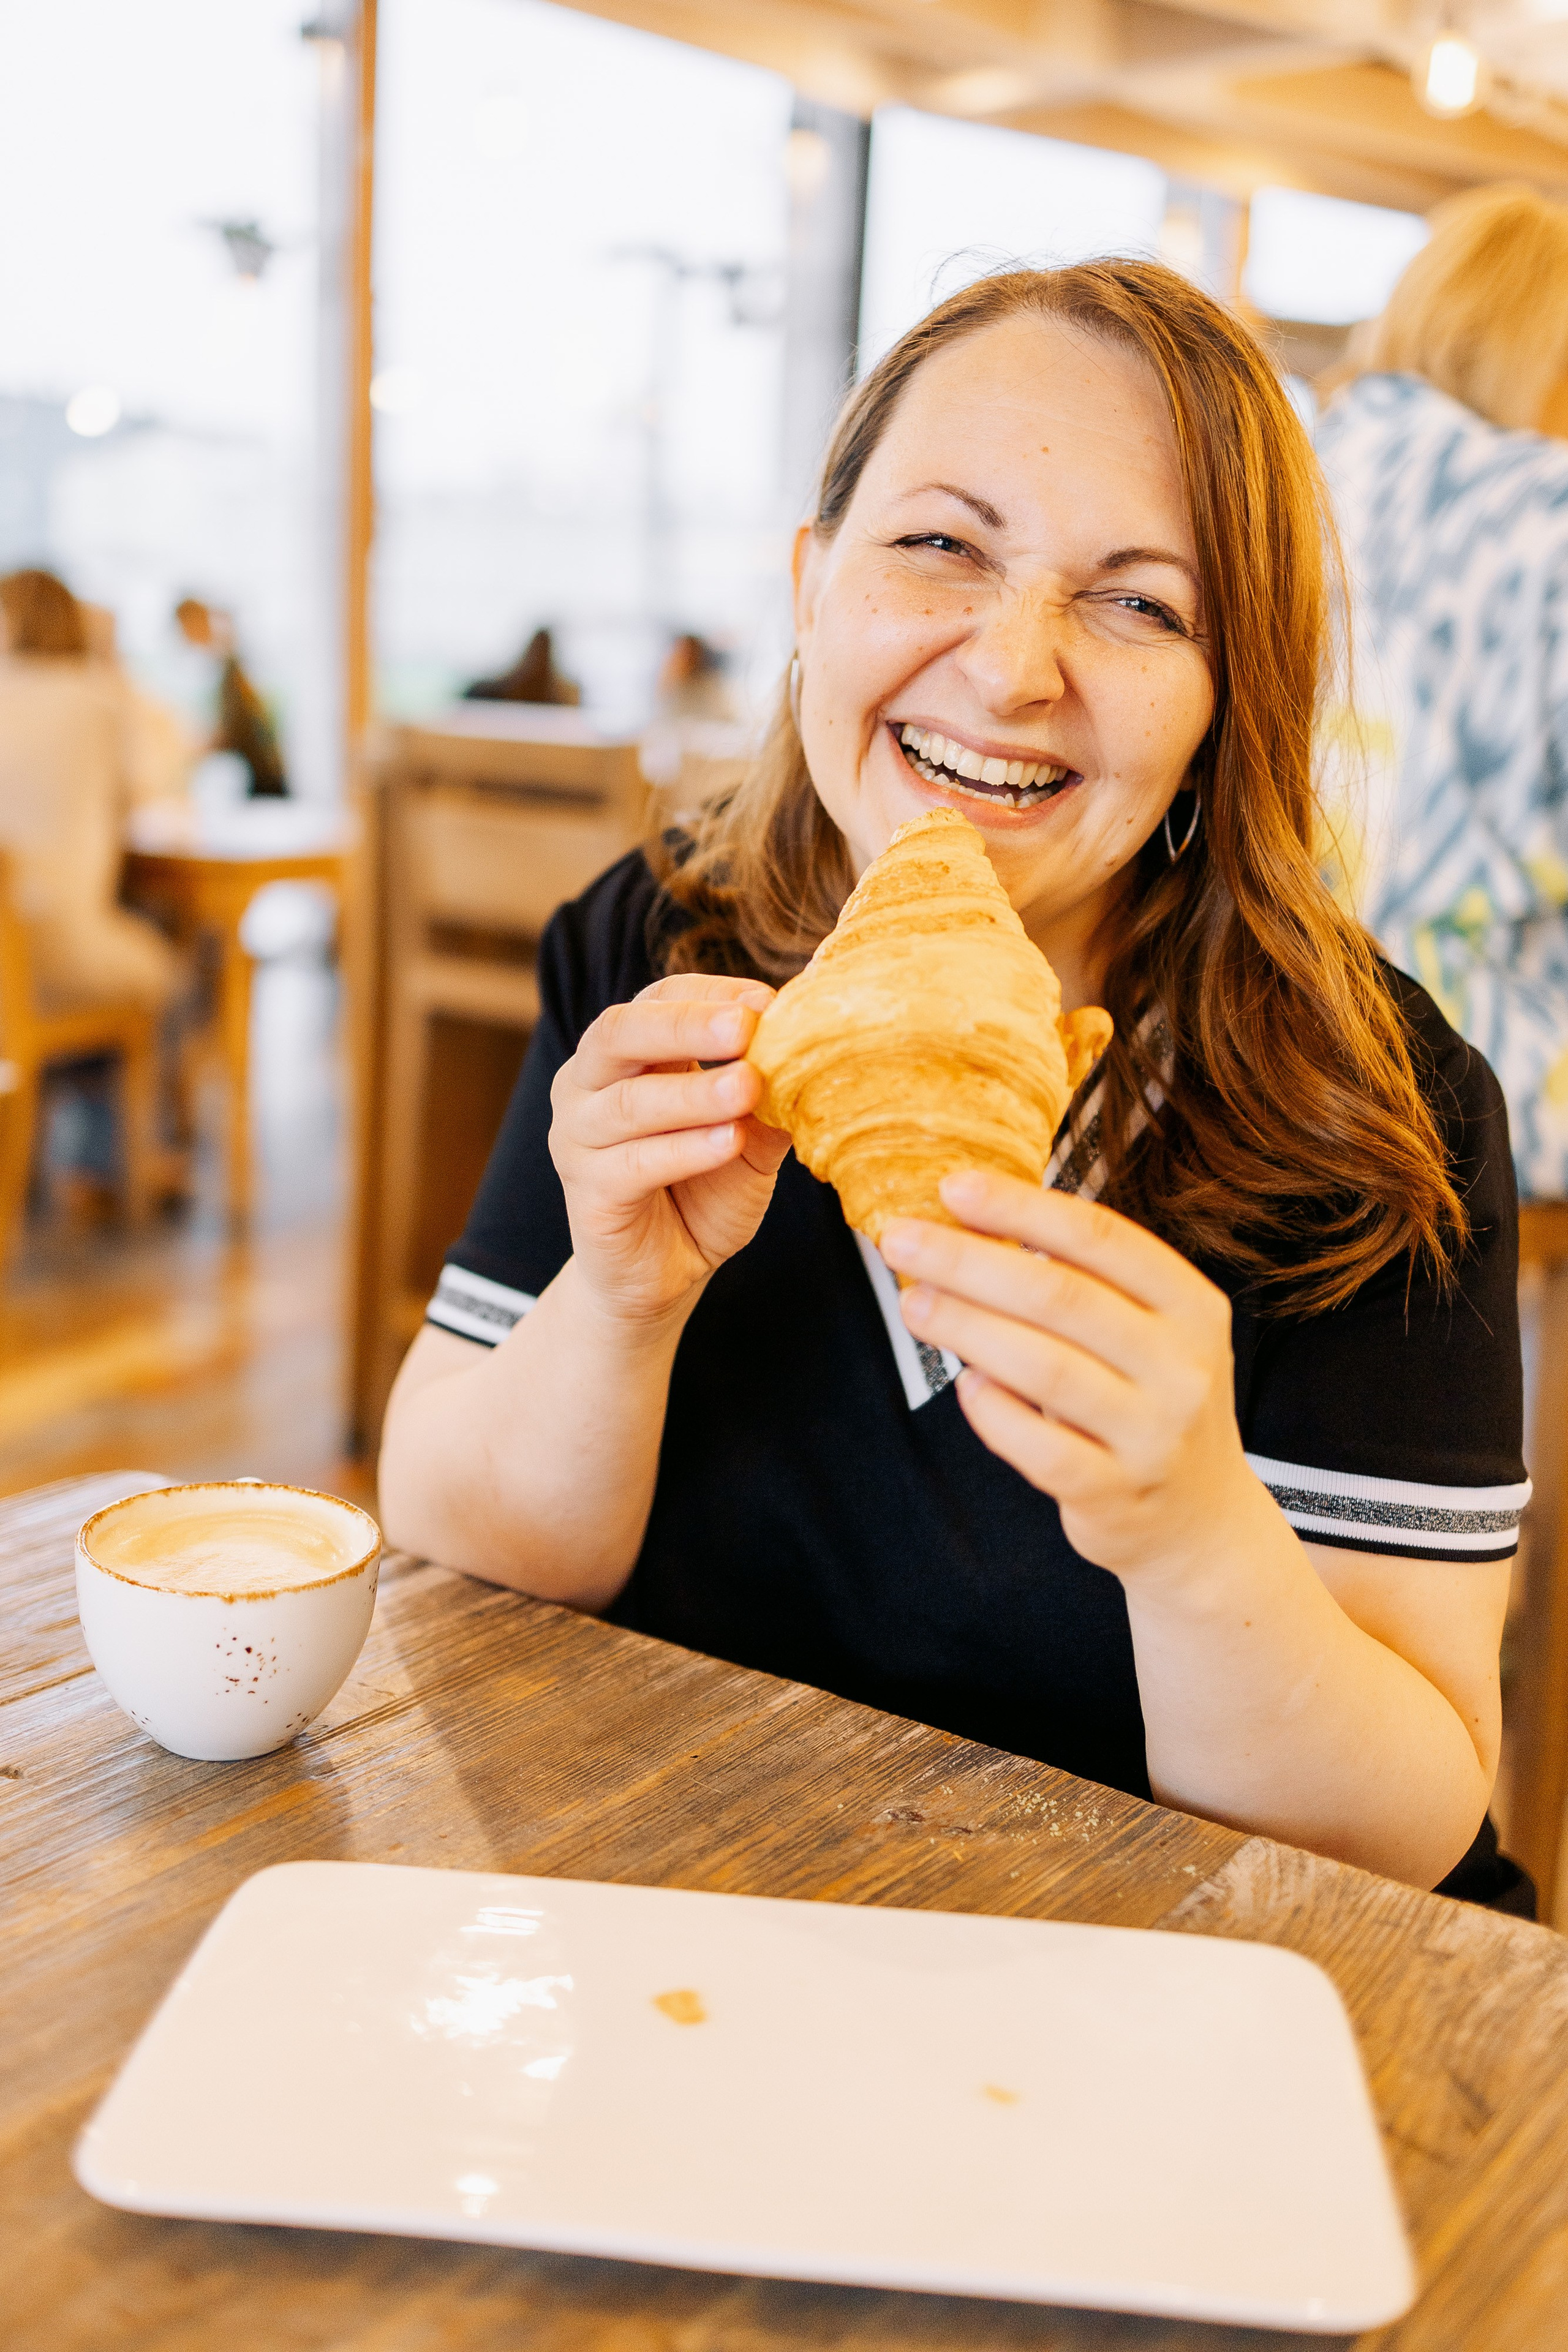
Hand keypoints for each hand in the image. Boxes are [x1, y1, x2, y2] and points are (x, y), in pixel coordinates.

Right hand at [549, 974, 790, 1328]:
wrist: (665, 1273)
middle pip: (621, 1032)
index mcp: (627, 1053)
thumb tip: (810, 1051)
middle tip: (745, 1026)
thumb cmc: (704, 1191)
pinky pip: (634, 1164)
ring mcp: (578, 1137)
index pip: (658, 999)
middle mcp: (588, 1084)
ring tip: (748, 1087)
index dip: (709, 993)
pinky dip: (685, 1150)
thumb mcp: (749, 1136)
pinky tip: (728, 1141)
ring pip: (628, 1102)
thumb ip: (766, 1096)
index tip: (767, 1001)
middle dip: (687, 1025)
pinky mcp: (587, 1192)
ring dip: (693, 1092)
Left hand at [877, 1170, 1261, 1584]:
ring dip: (965, 1328)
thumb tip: (971, 1219)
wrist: (1200, 1519)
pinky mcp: (1117, 1494)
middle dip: (969, 1260)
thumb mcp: (1149, 1332)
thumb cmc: (1148, 1402)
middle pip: (1060, 1296)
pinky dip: (991, 1410)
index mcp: (1191, 1306)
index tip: (953, 1186)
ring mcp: (1153, 1435)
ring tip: (912, 1303)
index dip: (1022, 1206)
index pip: (1101, 1238)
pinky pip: (1037, 1447)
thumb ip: (1083, 1283)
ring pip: (1043, 1369)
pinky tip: (963, 1383)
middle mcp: (1182, 1367)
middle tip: (901, 1238)